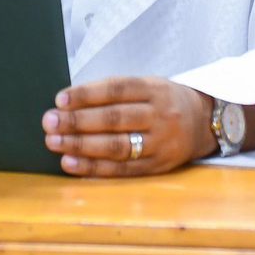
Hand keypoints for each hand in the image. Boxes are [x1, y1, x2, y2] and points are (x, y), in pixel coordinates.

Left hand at [41, 76, 217, 176]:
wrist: (205, 122)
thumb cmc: (164, 102)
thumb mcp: (149, 86)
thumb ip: (116, 93)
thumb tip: (69, 104)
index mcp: (156, 89)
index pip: (118, 90)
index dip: (88, 94)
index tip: (60, 99)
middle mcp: (161, 115)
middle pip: (115, 118)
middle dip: (78, 121)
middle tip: (49, 122)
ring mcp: (161, 142)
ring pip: (117, 145)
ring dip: (81, 145)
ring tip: (54, 142)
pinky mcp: (158, 166)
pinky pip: (122, 169)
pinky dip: (93, 167)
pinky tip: (70, 163)